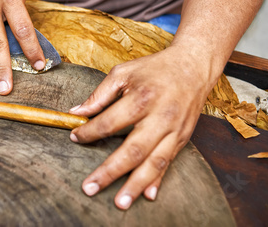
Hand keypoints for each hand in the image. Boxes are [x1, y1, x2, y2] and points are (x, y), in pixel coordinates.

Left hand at [69, 46, 212, 208]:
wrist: (193, 66)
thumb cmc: (155, 68)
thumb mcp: (123, 72)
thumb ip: (99, 94)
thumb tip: (76, 112)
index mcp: (142, 98)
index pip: (110, 122)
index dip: (90, 132)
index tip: (75, 137)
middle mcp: (160, 117)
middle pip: (132, 150)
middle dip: (110, 171)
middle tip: (90, 187)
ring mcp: (174, 130)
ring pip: (153, 163)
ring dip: (135, 185)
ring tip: (119, 202)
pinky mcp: (182, 138)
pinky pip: (169, 163)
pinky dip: (158, 180)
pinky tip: (147, 195)